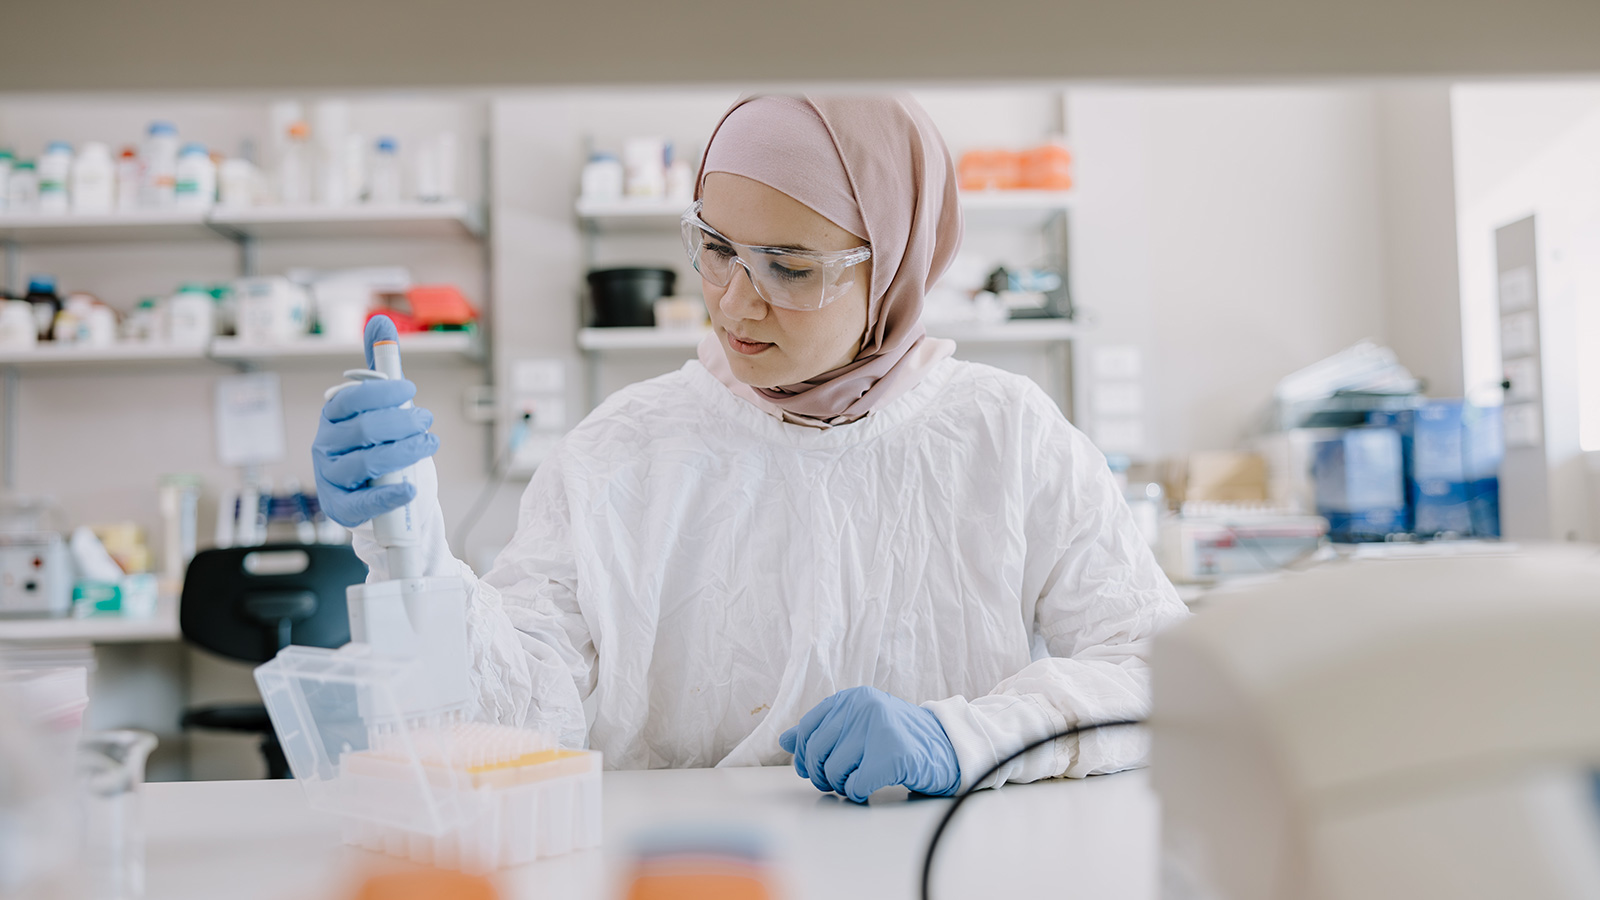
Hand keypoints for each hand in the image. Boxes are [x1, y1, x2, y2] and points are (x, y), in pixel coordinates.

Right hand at [311, 317, 439, 527]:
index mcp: (332, 418)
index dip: (380, 392)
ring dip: (404, 451)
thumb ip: (379, 367)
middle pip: (363, 429)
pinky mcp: (342, 507)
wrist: (374, 494)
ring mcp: (332, 478)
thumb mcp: (377, 406)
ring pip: (367, 462)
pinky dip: (389, 494)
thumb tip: (380, 320)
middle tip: (426, 420)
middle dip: (401, 421)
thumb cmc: (376, 444)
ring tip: (429, 442)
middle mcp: (326, 446)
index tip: (410, 389)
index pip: (349, 399)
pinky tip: (410, 487)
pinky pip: (364, 502)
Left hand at [779, 686, 959, 802]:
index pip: (808, 727)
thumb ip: (823, 730)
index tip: (811, 767)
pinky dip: (859, 793)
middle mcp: (864, 707)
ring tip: (856, 782)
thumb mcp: (860, 725)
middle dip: (820, 774)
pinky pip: (856, 786)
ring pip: (833, 771)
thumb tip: (784, 740)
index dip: (804, 754)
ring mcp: (879, 729)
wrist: (949, 748)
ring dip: (841, 785)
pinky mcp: (892, 755)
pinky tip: (870, 788)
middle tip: (836, 781)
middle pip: (816, 751)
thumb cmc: (901, 739)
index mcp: (854, 698)